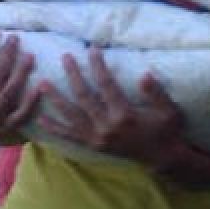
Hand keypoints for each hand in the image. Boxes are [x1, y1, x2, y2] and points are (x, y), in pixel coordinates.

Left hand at [37, 48, 183, 163]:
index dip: (98, 66)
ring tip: (41, 83)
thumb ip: (156, 93)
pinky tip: (40, 118)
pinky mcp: (93, 146)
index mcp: (125, 115)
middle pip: (84, 97)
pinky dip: (54, 128)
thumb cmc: (167, 130)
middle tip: (65, 57)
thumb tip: (145, 74)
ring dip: (56, 99)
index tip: (92, 49)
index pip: (107, 85)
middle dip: (73, 75)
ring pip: (71, 116)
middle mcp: (107, 127)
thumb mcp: (169, 111)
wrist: (162, 159)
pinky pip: (70, 137)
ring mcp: (98, 138)